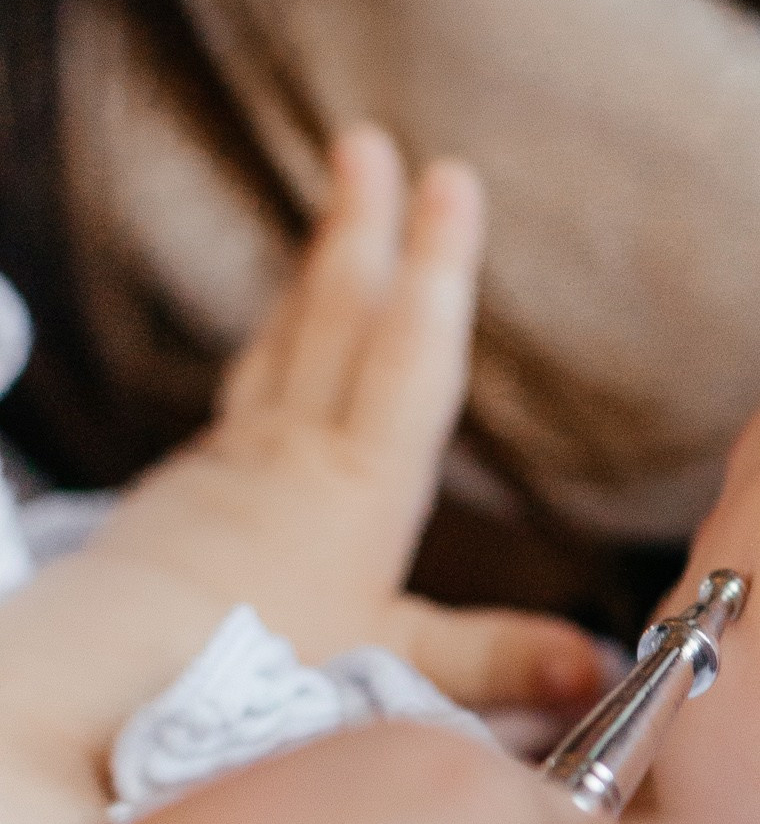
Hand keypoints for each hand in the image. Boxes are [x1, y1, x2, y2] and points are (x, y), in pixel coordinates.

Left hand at [0, 130, 603, 823]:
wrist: (96, 678)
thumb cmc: (250, 677)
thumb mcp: (391, 673)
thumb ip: (496, 662)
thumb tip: (600, 663)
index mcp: (357, 487)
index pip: (410, 353)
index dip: (438, 265)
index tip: (451, 179)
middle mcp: (290, 454)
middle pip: (333, 318)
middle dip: (361, 228)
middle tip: (369, 145)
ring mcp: (227, 464)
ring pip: (282, 345)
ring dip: (313, 274)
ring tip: (336, 220)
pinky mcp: (182, 490)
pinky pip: (243, 394)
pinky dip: (270, 349)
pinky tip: (275, 350)